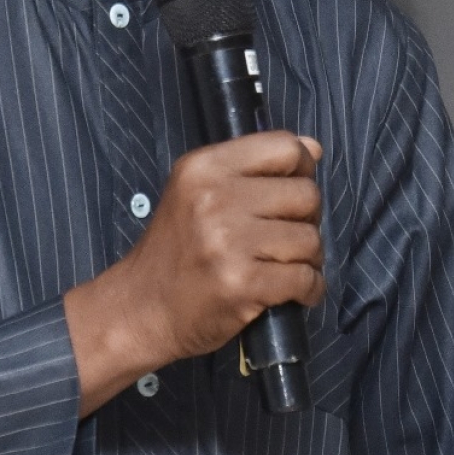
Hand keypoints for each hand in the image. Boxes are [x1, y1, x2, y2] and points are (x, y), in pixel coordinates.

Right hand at [63, 131, 323, 415]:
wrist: (141, 307)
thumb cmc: (175, 251)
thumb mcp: (197, 192)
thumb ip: (251, 168)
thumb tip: (312, 149)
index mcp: (203, 167)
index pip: (283, 147)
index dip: (301, 168)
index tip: (291, 191)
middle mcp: (214, 198)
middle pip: (305, 193)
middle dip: (307, 218)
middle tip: (286, 237)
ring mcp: (227, 241)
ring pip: (310, 238)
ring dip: (309, 258)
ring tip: (285, 266)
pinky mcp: (241, 282)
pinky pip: (305, 278)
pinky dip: (309, 289)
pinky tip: (293, 292)